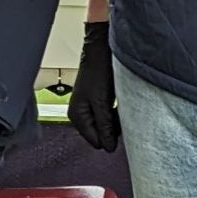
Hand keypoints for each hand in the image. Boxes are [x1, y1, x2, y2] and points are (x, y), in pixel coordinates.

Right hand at [68, 22, 120, 150]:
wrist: (101, 49)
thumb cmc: (98, 71)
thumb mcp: (102, 103)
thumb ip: (105, 127)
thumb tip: (109, 148)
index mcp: (77, 116)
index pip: (95, 141)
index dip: (109, 136)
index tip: (119, 125)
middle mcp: (80, 114)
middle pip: (100, 135)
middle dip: (112, 128)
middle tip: (119, 113)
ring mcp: (88, 108)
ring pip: (105, 126)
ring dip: (115, 120)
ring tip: (118, 105)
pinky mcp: (96, 102)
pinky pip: (108, 116)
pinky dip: (115, 113)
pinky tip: (118, 103)